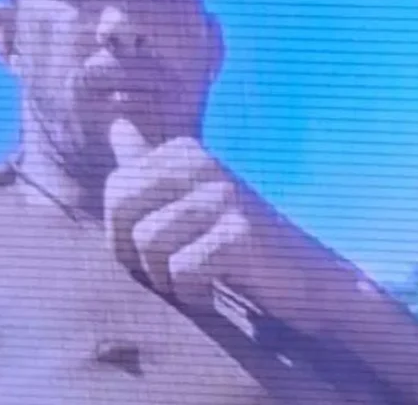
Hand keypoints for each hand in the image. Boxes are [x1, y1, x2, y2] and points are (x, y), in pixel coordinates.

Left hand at [104, 119, 330, 333]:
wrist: (301, 277)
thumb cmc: (233, 241)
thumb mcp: (186, 198)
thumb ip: (148, 165)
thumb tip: (117, 125)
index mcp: (184, 152)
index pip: (116, 189)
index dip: (123, 232)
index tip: (157, 247)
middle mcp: (203, 164)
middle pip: (124, 212)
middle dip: (136, 252)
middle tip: (168, 268)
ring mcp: (224, 196)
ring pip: (149, 244)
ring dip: (167, 278)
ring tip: (198, 277)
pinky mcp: (241, 233)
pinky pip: (182, 270)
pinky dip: (192, 292)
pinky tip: (215, 287)